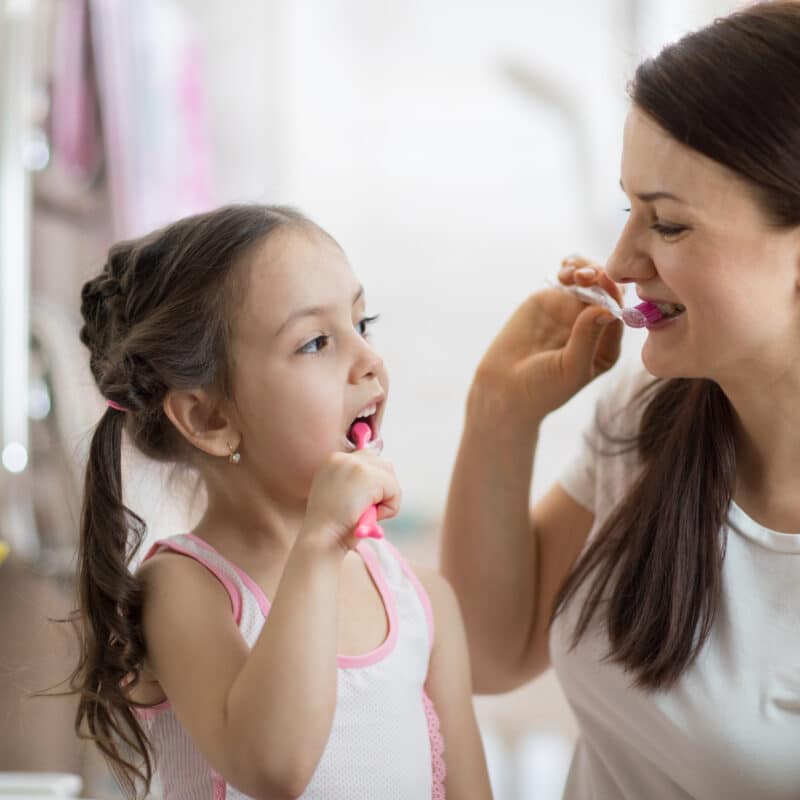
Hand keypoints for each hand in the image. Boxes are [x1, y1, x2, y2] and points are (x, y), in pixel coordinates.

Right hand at [301, 450, 401, 552]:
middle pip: (382, 464)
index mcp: (333, 461)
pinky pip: (395, 491)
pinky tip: (369, 517)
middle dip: (382, 489)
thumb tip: (381, 480)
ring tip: (366, 513)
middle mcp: (342, 458)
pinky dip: (389, 508)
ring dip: (385, 499)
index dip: (372, 484)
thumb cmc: (331, 526)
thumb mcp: (338, 495)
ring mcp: (355, 465)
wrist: (321, 539)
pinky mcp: (369, 476)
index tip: (361, 502)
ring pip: (390, 478)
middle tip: (365, 510)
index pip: (368, 458)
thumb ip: (354, 483)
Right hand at [471, 255, 622, 427]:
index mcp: (605, 346)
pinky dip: (570, 268)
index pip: (617, 315)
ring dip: (585, 269)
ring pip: (588, 281)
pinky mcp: (550, 301)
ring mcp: (571, 311)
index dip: (613, 297)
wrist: (504, 389)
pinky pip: (566, 279)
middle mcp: (593, 326)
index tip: (604, 286)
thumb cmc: (542, 389)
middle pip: (606, 293)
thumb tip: (606, 309)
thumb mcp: (569, 369)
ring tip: (572, 272)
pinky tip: (566, 266)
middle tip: (587, 275)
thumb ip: (587, 338)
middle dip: (600, 278)